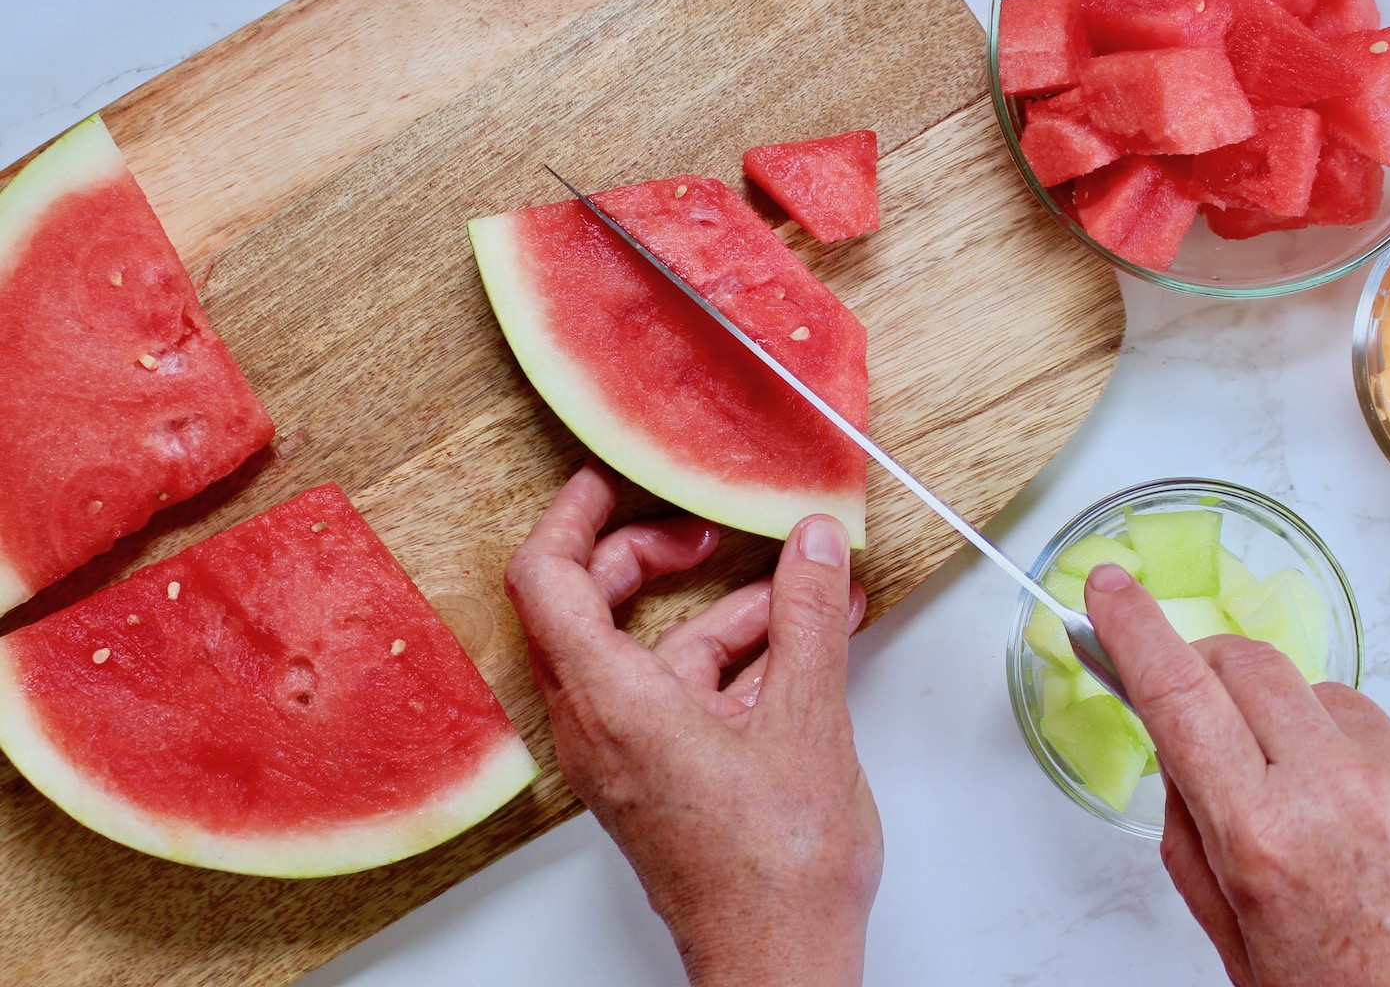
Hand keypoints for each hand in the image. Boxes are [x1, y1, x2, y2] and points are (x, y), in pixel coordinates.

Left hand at [504, 462, 880, 986]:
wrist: (778, 963)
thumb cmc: (775, 870)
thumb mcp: (806, 719)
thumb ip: (807, 617)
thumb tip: (815, 547)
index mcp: (613, 702)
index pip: (546, 578)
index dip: (573, 513)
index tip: (612, 478)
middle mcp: (599, 726)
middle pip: (588, 604)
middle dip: (652, 554)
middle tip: (710, 529)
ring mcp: (624, 754)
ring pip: (647, 650)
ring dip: (718, 611)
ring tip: (801, 586)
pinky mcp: (655, 775)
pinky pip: (676, 691)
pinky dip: (729, 660)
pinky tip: (800, 644)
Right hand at [1084, 562, 1389, 986]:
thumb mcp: (1248, 953)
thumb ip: (1195, 850)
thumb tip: (1179, 765)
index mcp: (1268, 838)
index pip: (1178, 695)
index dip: (1132, 630)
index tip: (1110, 591)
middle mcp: (1341, 789)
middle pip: (1246, 664)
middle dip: (1205, 666)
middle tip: (1194, 701)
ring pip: (1319, 696)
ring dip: (1291, 726)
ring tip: (1310, 810)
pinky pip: (1388, 737)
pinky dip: (1363, 765)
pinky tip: (1379, 835)